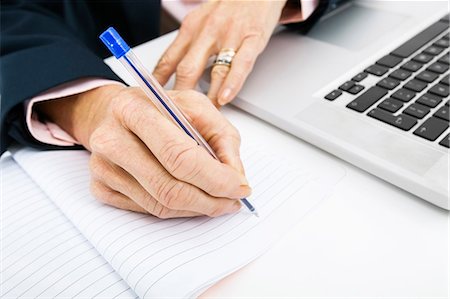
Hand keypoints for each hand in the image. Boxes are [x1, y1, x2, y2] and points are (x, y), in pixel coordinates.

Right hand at [35, 85, 250, 217]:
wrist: (116, 113)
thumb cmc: (159, 109)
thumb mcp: (196, 107)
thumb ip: (223, 139)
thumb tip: (236, 178)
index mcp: (134, 110)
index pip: (180, 156)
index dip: (215, 178)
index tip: (240, 188)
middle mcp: (111, 139)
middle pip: (169, 187)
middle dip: (210, 201)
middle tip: (231, 201)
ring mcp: (102, 167)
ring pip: (160, 205)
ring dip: (196, 208)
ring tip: (216, 200)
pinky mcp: (101, 187)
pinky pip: (147, 210)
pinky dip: (176, 210)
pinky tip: (190, 197)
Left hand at [153, 0, 285, 106]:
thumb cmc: (229, 6)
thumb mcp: (199, 19)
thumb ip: (187, 45)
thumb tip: (170, 72)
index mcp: (191, 28)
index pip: (168, 60)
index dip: (158, 84)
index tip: (152, 101)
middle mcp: (207, 32)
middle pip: (187, 69)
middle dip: (181, 96)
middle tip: (177, 116)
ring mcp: (230, 36)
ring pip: (214, 71)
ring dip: (207, 98)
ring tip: (203, 117)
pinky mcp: (252, 39)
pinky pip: (241, 65)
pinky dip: (232, 84)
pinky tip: (225, 98)